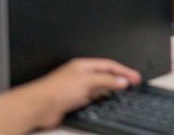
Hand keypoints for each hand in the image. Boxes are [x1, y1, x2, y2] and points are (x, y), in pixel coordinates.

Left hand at [23, 58, 141, 128]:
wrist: (38, 106)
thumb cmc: (56, 89)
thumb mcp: (87, 81)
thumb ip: (106, 80)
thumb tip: (122, 80)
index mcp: (84, 66)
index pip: (109, 65)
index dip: (123, 70)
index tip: (134, 77)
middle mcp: (81, 76)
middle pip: (105, 76)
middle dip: (119, 79)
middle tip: (132, 84)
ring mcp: (78, 89)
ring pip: (100, 88)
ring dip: (111, 90)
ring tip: (124, 93)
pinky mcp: (74, 101)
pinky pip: (93, 99)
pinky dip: (101, 100)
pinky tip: (106, 103)